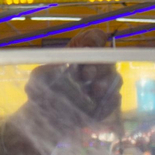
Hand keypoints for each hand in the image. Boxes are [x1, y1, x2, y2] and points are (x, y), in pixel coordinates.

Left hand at [20, 26, 121, 143]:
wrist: (46, 117)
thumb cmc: (43, 90)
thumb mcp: (39, 77)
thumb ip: (48, 70)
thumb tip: (63, 67)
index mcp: (80, 52)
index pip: (95, 37)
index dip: (94, 39)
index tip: (87, 46)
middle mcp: (95, 65)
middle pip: (107, 58)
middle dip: (98, 65)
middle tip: (86, 74)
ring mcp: (103, 84)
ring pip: (115, 78)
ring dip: (106, 83)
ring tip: (94, 91)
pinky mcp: (106, 103)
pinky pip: (115, 99)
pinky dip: (108, 101)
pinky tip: (97, 106)